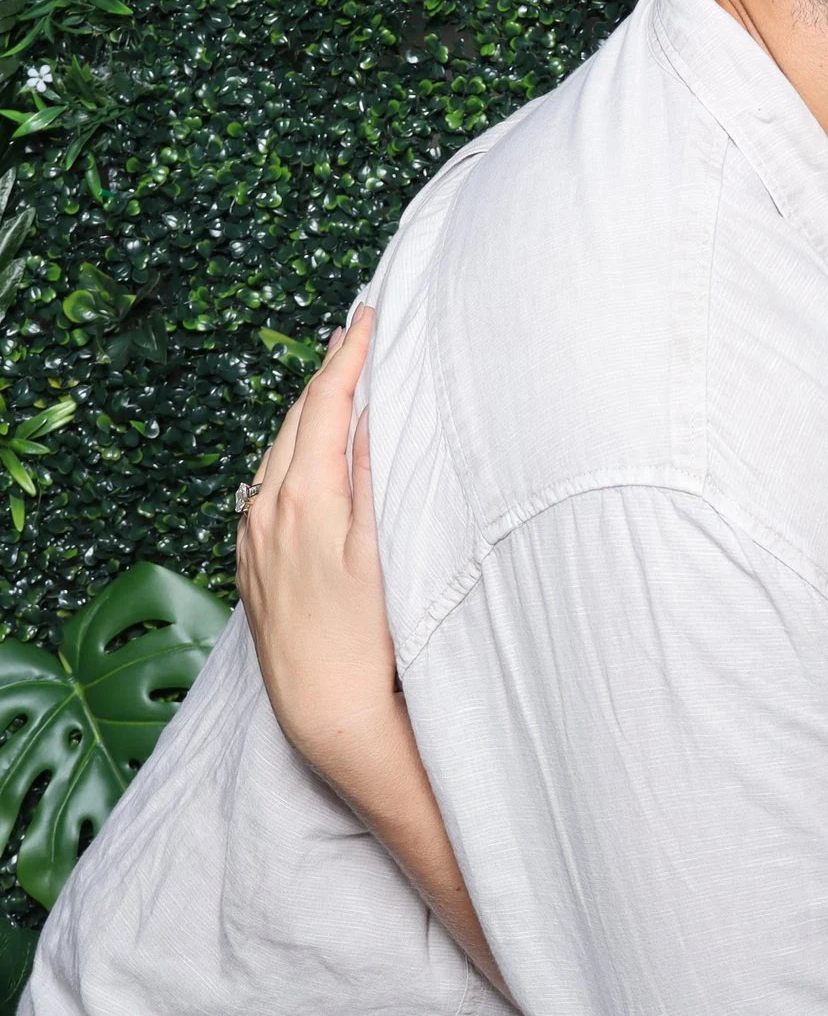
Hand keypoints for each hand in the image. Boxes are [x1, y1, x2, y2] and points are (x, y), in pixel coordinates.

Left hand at [235, 308, 402, 792]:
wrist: (322, 704)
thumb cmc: (366, 635)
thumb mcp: (382, 549)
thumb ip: (373, 477)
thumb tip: (372, 413)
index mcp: (303, 497)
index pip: (325, 405)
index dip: (348, 356)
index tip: (367, 316)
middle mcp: (267, 509)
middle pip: (297, 420)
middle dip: (327, 371)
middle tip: (356, 332)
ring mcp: (253, 536)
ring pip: (280, 450)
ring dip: (309, 410)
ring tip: (337, 379)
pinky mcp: (253, 560)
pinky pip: (268, 484)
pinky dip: (293, 450)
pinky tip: (308, 451)